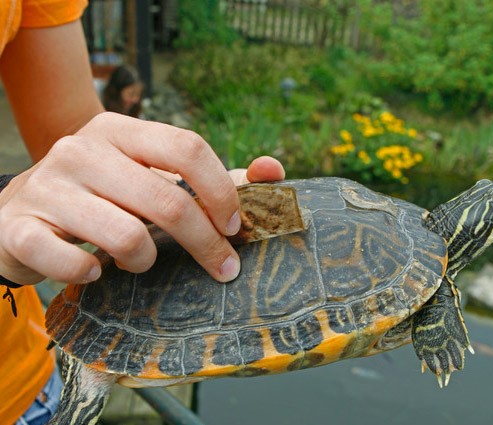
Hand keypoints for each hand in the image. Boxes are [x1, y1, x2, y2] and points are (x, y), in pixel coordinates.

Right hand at [0, 113, 284, 284]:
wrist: (17, 215)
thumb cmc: (102, 198)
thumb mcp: (150, 178)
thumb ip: (210, 178)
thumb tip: (273, 170)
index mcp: (120, 130)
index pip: (187, 148)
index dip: (221, 190)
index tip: (235, 226)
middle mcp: (82, 149)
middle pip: (167, 199)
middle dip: (206, 244)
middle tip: (222, 268)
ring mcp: (48, 187)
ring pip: (127, 236)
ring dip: (145, 260)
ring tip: (139, 260)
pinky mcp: (20, 227)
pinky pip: (74, 264)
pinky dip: (94, 274)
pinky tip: (95, 270)